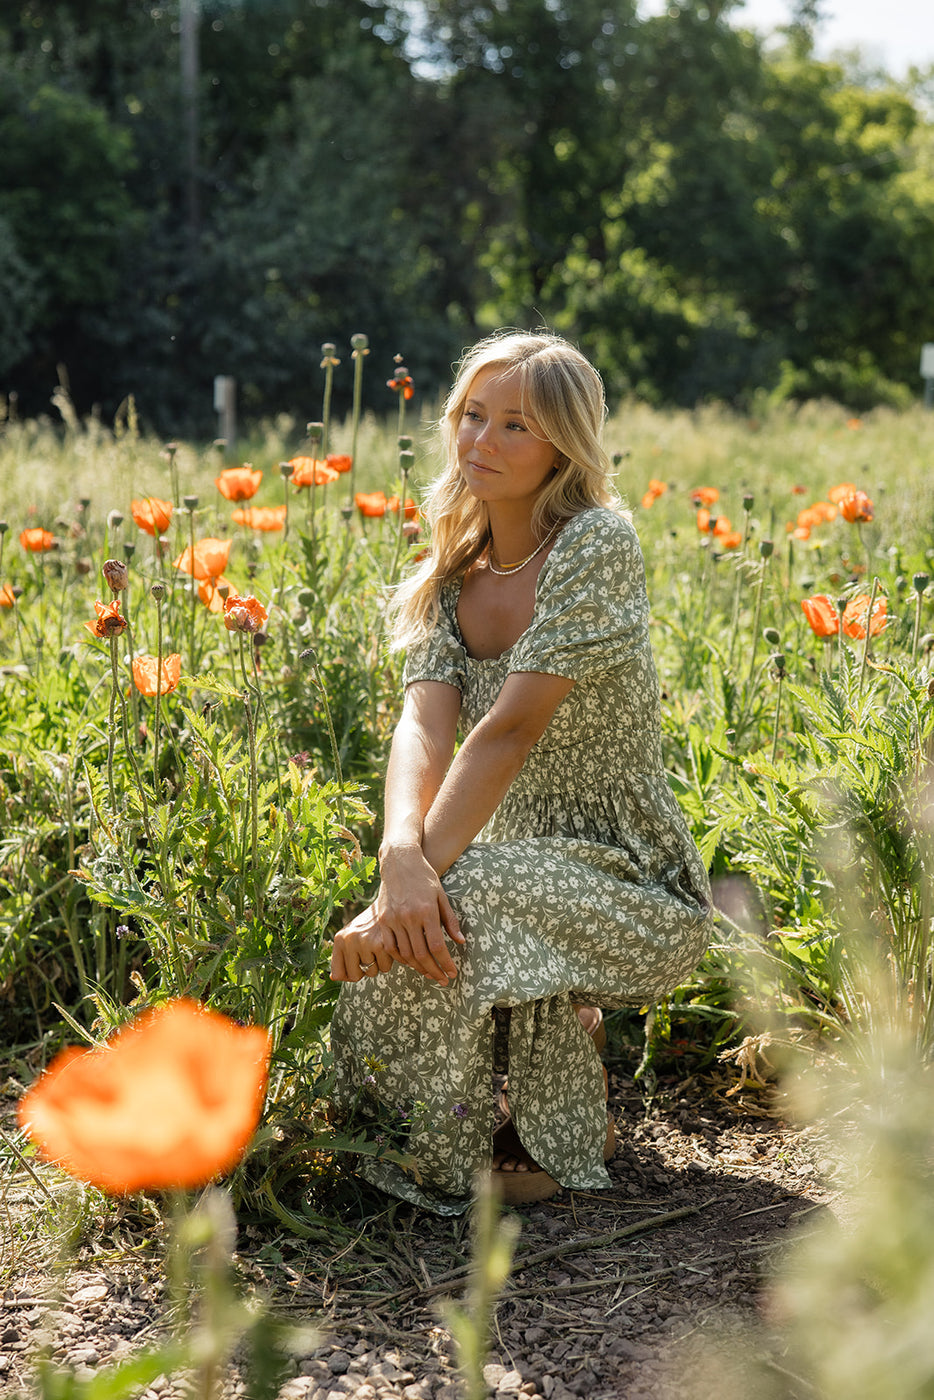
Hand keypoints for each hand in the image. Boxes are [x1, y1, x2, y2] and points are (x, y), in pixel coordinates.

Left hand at [330, 904, 398, 982]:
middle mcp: (349, 940)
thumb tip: (334, 977)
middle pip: (354, 976)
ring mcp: (364, 943)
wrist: (388, 906)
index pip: (338, 973)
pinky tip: (387, 947)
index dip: (348, 974)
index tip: (356, 968)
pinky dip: (388, 961)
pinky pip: (385, 967)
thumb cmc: (369, 922)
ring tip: (379, 947)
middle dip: (364, 970)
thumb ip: (342, 955)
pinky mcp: (381, 945)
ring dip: (377, 964)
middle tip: (370, 955)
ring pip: (371, 972)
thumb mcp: (352, 934)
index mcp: (339, 938)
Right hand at [375, 843, 465, 984]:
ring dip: (418, 967)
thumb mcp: (441, 896)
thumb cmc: (424, 877)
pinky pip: (390, 946)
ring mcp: (393, 919)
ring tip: (429, 973)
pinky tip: (411, 962)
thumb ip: (450, 920)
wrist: (399, 861)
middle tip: (443, 979)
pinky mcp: (383, 920)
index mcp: (426, 911)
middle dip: (434, 970)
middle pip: (421, 954)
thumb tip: (460, 942)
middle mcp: (409, 917)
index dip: (446, 962)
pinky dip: (401, 958)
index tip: (452, 973)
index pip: (437, 945)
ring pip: (405, 953)